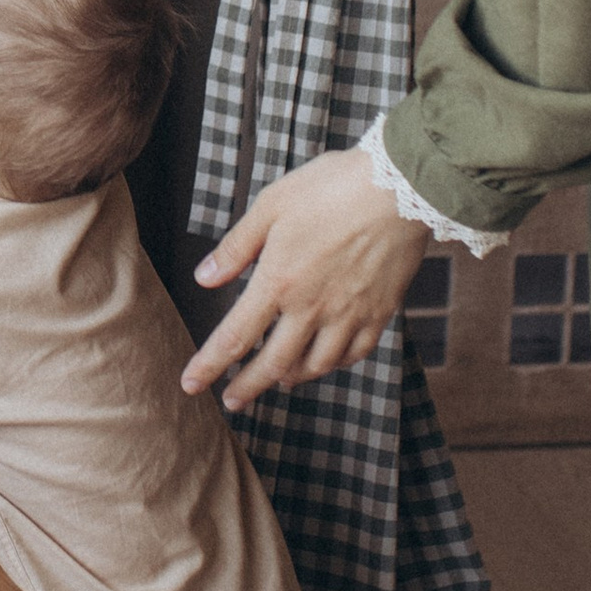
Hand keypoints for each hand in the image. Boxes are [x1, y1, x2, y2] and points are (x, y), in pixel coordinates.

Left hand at [182, 149, 424, 411]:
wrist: (400, 187)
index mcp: (279, 281)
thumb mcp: (271, 205)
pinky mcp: (380, 312)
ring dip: (291, 377)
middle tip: (232, 403)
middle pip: (273, 364)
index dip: (209, 366)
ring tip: (278, 380)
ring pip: (316, 365)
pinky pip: (355, 354)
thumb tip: (204, 278)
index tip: (190, 385)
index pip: (235, 337)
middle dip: (248, 387)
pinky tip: (326, 361)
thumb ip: (237, 247)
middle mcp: (312, 308)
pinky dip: (335, 364)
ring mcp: (349, 314)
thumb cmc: (331, 187)